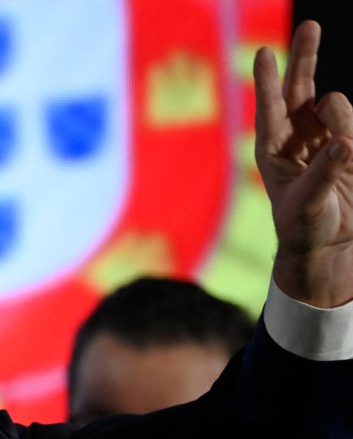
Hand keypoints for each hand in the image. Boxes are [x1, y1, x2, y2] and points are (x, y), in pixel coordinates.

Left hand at [254, 20, 352, 307]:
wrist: (326, 243)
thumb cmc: (304, 226)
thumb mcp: (309, 203)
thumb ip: (326, 172)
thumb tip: (345, 143)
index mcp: (272, 150)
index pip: (270, 107)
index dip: (268, 80)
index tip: (263, 53)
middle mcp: (295, 137)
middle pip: (301, 87)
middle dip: (305, 57)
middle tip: (311, 26)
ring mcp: (322, 138)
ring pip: (336, 106)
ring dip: (342, 120)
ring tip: (345, 151)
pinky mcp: (346, 145)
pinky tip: (347, 154)